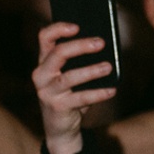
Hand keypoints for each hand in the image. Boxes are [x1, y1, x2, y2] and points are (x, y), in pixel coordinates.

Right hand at [31, 21, 116, 153]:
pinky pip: (81, 98)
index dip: (59, 28)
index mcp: (44, 62)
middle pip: (58, 54)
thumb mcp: (70, 75)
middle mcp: (41, 75)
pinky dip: (98, 93)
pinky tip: (112, 90)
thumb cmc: (70, 95)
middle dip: (80, 46)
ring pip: (69, 77)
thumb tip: (103, 43)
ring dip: (91, 71)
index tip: (78, 26)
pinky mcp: (58, 108)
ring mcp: (47, 92)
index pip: (44, 37)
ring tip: (108, 67)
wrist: (61, 128)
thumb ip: (78, 60)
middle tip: (101, 43)